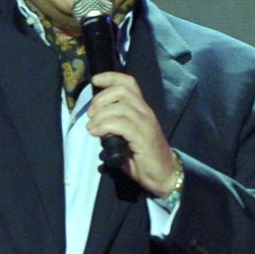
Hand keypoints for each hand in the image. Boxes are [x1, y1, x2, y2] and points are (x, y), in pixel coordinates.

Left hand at [87, 72, 175, 195]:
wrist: (164, 176)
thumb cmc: (143, 158)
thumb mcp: (126, 137)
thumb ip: (113, 127)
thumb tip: (94, 124)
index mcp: (141, 110)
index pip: (129, 83)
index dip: (111, 77)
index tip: (95, 80)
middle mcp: (145, 113)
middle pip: (122, 91)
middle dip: (101, 98)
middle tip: (91, 114)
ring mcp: (146, 125)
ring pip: (120, 107)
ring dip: (100, 115)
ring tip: (92, 128)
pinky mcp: (143, 139)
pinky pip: (122, 125)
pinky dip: (105, 126)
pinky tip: (98, 133)